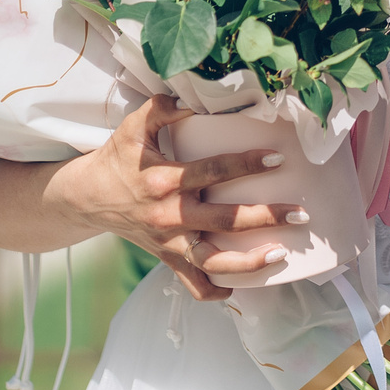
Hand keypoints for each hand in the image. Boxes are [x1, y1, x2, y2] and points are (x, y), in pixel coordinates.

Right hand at [55, 96, 305, 302]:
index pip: (213, 171)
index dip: (246, 164)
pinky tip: (239, 288)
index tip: (277, 159)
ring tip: (280, 255)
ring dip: (248, 263)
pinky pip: (192, 283)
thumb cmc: (118, 158)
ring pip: (212, 262)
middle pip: (224, 220)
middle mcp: (169, 216)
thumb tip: (193, 98)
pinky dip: (214, 291)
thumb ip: (161, 108)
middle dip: (266, 217)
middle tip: (301, 214)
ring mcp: (169, 242)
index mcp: (164, 180)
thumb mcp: (134, 126)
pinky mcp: (166, 258)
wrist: (88, 196)